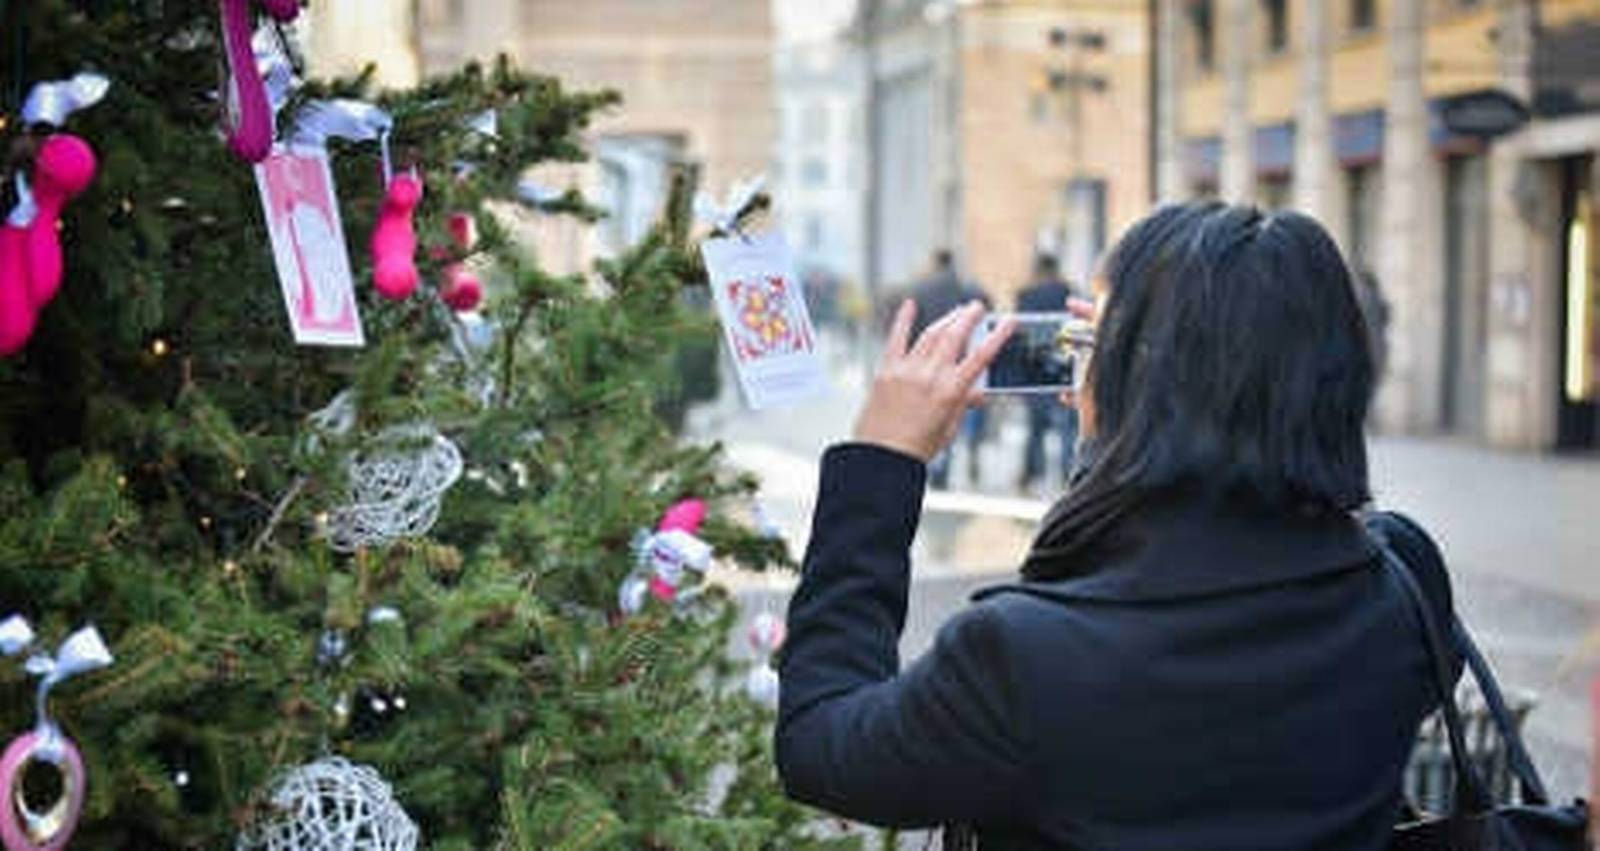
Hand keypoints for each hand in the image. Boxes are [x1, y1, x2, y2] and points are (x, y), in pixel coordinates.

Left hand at [853, 300, 1014, 462]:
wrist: (881, 457)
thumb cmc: (917, 447)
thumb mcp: (949, 428)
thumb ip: (963, 403)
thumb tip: (977, 392)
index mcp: (950, 392)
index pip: (981, 356)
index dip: (998, 336)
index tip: (1008, 321)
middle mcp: (929, 376)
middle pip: (955, 336)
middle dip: (969, 317)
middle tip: (978, 307)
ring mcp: (906, 370)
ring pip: (930, 334)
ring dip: (946, 319)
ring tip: (957, 311)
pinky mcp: (886, 370)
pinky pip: (896, 339)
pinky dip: (903, 320)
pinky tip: (909, 305)